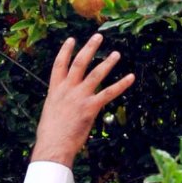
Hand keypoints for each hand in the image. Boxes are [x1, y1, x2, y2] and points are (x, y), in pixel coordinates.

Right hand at [30, 34, 134, 167]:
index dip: (65, 51)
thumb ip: (59, 104)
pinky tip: (131, 77)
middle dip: (89, 48)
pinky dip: (121, 84)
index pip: (59, 65)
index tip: (71, 39)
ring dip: (107, 62)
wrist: (53, 146)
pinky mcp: (91, 107)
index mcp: (55, 90)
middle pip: (79, 63)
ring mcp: (79, 97)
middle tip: (98, 36)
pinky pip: (109, 93)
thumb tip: (63, 106)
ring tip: (116, 53)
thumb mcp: (50, 113)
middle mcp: (67, 89)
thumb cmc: (50, 135)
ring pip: (96, 74)